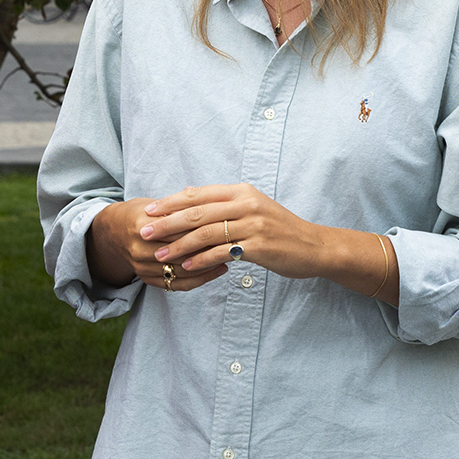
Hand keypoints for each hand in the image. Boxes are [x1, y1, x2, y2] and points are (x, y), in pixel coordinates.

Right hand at [89, 197, 226, 293]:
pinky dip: (199, 279)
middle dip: (208, 248)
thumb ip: (180, 208)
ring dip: (207, 266)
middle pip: (181, 252)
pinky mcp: (146, 279)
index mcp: (142, 226)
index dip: (203, 227)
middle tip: (232, 241)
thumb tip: (213, 208)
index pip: (178, 229)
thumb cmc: (140, 214)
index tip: (225, 223)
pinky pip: (176, 285)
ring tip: (229, 256)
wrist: (112, 232)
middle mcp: (139, 249)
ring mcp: (141, 267)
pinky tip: (217, 270)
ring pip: (181, 271)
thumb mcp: (156, 205)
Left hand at [139, 183, 332, 281]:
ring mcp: (253, 224)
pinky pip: (222, 252)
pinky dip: (201, 260)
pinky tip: (186, 267)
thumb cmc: (279, 229)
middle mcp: (246, 203)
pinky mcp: (259, 246)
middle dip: (167, 224)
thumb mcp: (253, 207)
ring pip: (206, 233)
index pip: (198, 194)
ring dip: (179, 246)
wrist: (314, 246)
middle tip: (144, 233)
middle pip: (197, 212)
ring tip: (160, 256)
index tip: (148, 211)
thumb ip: (224, 203)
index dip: (171, 202)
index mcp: (241, 191)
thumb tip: (189, 197)